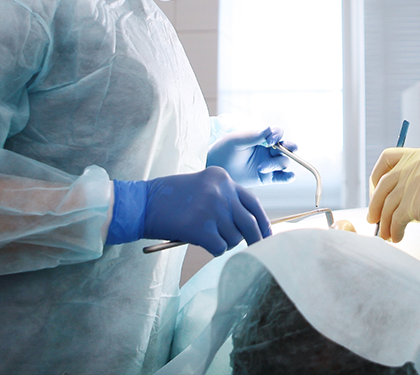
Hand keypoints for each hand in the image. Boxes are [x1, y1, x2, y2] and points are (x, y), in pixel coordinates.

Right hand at [106, 167, 271, 255]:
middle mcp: (222, 191)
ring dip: (225, 243)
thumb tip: (249, 226)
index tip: (268, 234)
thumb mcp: (203, 187)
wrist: (142, 204)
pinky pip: (220, 248)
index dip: (263, 221)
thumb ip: (225, 199)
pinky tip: (200, 242)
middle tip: (257, 250)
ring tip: (207, 236)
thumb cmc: (170, 199)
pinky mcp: (202, 227)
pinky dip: (213, 250)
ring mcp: (213, 209)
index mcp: (223, 178)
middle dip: (256, 239)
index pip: (253, 202)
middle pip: (250, 222)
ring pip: (235, 238)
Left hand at [206, 126, 297, 185]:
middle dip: (289, 147)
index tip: (269, 141)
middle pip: (288, 147)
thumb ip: (252, 136)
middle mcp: (269, 150)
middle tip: (278, 150)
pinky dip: (288, 177)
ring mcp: (269, 164)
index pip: (278, 133)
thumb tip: (269, 129)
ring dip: (276, 164)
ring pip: (284, 162)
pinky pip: (282, 177)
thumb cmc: (224, 151)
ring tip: (260, 168)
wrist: (216, 169)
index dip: (278, 135)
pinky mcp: (268, 177)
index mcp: (263, 138)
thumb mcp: (236, 141)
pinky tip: (289, 177)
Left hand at [366, 147, 419, 242]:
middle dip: (375, 204)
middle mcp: (416, 164)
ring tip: (388, 235)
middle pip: (383, 184)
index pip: (386, 157)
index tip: (376, 192)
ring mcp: (416, 181)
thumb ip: (416, 178)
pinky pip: (396, 218)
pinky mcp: (417, 202)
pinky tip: (398, 237)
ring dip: (385, 223)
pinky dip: (394, 230)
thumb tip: (390, 199)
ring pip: (388, 205)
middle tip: (374, 220)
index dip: (376, 175)